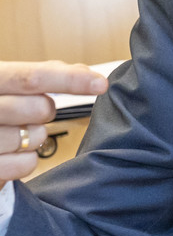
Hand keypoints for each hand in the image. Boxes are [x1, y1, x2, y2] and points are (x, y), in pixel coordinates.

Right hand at [0, 61, 106, 182]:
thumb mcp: (4, 82)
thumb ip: (41, 74)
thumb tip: (83, 71)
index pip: (32, 77)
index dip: (71, 79)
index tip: (100, 84)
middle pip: (39, 109)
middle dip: (45, 111)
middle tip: (28, 111)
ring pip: (36, 137)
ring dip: (36, 136)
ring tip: (15, 132)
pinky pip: (27, 164)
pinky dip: (27, 160)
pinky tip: (12, 152)